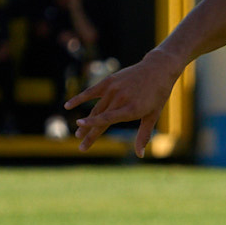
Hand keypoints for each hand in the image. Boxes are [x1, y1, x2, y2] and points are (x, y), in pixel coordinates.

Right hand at [64, 49, 180, 154]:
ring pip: (95, 108)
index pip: (108, 119)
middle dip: (89, 133)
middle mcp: (120, 98)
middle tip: (81, 147)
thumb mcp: (153, 116)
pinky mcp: (109, 81)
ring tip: (78, 133)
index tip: (81, 131)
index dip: (93, 125)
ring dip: (86, 122)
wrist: (157, 69)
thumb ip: (143, 135)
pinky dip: (79, 98)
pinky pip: (91, 91)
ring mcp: (113, 89)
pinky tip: (68, 105)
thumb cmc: (157, 95)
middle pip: (99, 118)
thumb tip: (140, 155)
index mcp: (131, 108)